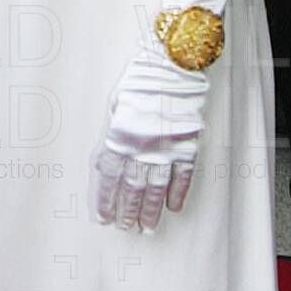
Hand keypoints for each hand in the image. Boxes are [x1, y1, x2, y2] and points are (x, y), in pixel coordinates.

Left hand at [90, 39, 211, 232]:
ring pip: (156, 188)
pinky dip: (177, 193)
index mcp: (118, 137)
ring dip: (150, 210)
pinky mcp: (187, 144)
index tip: (104, 217)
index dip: (105, 200)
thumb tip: (105, 165)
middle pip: (132, 188)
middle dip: (128, 211)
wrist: (171, 63)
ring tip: (147, 226)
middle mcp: (140, 147)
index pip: (108, 178)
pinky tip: (173, 207)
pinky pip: (182, 176)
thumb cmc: (139, 80)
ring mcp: (165, 148)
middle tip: (127, 227)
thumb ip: (111, 137)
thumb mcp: (114, 106)